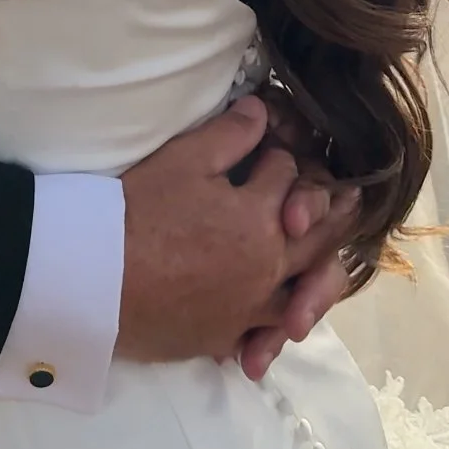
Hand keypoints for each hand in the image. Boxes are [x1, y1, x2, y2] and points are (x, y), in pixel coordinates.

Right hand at [116, 97, 358, 370]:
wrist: (95, 279)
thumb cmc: (139, 212)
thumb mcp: (184, 159)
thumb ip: (230, 135)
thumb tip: (262, 110)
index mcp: (261, 219)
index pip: (286, 179)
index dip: (282, 158)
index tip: (277, 148)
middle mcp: (267, 268)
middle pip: (313, 239)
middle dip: (332, 213)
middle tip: (353, 201)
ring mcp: (247, 310)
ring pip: (299, 295)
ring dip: (317, 280)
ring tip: (326, 270)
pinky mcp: (221, 338)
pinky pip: (261, 335)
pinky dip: (273, 330)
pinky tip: (275, 325)